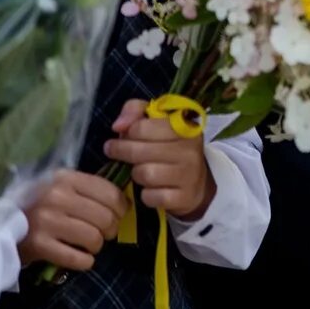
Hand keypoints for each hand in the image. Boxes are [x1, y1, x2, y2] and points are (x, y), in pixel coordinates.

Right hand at [19, 169, 128, 270]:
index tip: (119, 215)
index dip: (121, 208)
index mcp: (65, 178)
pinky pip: (76, 258)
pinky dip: (85, 261)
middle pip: (104, 217)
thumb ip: (88, 189)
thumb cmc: (38, 204)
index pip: (109, 193)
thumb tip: (124, 202)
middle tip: (105, 233)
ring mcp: (46, 221)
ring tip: (91, 245)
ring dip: (97, 245)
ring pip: (93, 238)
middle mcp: (56, 197)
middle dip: (111, 229)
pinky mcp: (39, 245)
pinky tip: (83, 258)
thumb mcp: (61, 186)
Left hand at [103, 100, 214, 220]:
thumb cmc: (169, 147)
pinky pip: (150, 196)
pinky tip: (151, 189)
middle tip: (113, 151)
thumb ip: (136, 111)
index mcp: (185, 127)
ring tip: (140, 170)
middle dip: (123, 151)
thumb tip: (118, 125)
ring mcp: (189, 175)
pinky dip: (146, 194)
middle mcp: (190, 150)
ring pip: (144, 174)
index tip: (123, 135)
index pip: (143, 127)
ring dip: (136, 174)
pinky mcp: (184, 197)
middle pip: (139, 152)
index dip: (128, 132)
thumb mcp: (157, 122)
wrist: (196, 183)